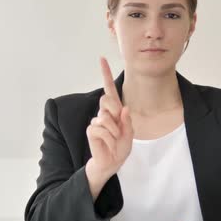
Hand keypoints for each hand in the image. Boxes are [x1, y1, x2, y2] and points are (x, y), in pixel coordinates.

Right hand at [86, 57, 133, 181]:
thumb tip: (123, 109)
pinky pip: (100, 128)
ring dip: (115, 131)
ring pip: (105, 118)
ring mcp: (96, 121)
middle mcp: (104, 113)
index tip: (102, 58)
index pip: (110, 90)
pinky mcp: (91, 130)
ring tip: (115, 140)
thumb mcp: (129, 134)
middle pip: (107, 99)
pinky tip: (108, 143)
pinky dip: (109, 137)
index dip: (105, 74)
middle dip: (114, 111)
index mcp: (115, 110)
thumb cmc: (120, 147)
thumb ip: (127, 122)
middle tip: (119, 127)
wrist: (111, 162)